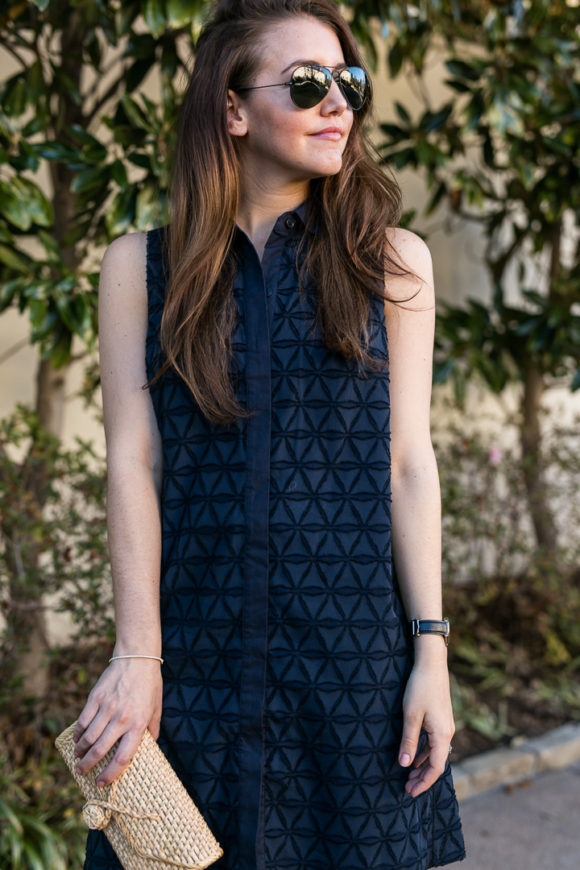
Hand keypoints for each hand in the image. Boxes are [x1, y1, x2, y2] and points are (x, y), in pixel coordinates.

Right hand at [72, 657, 162, 787]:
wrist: (137, 657)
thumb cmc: (149, 683)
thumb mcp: (157, 707)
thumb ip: (153, 728)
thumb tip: (152, 746)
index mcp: (138, 724)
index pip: (122, 758)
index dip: (110, 774)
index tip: (102, 783)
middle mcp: (121, 718)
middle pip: (100, 750)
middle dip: (88, 766)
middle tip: (82, 773)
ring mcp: (107, 708)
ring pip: (88, 737)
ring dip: (81, 751)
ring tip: (78, 758)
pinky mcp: (95, 698)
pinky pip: (83, 720)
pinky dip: (78, 733)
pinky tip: (77, 739)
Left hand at [398, 645, 454, 797]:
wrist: (431, 663)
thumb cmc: (419, 688)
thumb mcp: (411, 715)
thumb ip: (408, 741)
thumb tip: (404, 765)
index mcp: (442, 735)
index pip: (435, 768)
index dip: (423, 783)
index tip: (410, 792)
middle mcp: (447, 733)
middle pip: (436, 763)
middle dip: (422, 777)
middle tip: (406, 789)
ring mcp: (445, 726)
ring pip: (435, 753)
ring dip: (422, 766)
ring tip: (408, 776)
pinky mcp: (440, 719)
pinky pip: (433, 743)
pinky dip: (424, 753)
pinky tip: (414, 757)